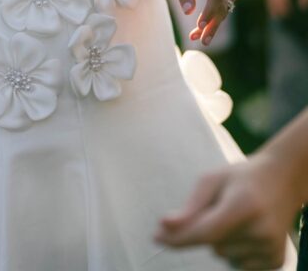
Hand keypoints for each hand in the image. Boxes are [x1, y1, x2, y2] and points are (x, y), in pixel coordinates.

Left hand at [155, 156, 293, 268]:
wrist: (283, 180)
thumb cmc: (240, 177)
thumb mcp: (213, 179)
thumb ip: (191, 205)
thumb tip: (165, 225)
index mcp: (243, 206)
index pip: (205, 231)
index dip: (179, 238)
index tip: (156, 237)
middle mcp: (261, 230)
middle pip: (212, 244)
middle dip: (207, 228)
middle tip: (224, 206)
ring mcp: (271, 248)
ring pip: (224, 256)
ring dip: (222, 240)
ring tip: (238, 216)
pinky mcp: (276, 261)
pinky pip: (239, 265)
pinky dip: (235, 251)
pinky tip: (247, 231)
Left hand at [170, 0, 239, 46]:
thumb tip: (188, 12)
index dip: (209, 12)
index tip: (199, 26)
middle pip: (222, 7)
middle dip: (211, 25)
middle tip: (201, 41)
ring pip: (224, 11)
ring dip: (212, 25)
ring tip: (196, 36)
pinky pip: (225, 9)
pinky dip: (215, 19)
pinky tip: (202, 27)